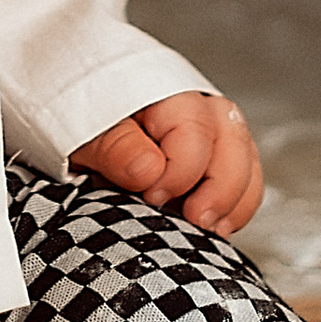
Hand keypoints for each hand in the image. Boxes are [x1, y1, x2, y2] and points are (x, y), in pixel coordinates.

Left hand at [71, 91, 260, 234]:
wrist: (75, 107)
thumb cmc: (80, 114)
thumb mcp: (80, 130)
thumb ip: (115, 147)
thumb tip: (149, 169)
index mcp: (162, 91)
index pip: (193, 129)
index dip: (180, 171)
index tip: (153, 197)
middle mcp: (195, 103)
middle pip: (232, 138)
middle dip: (222, 187)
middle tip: (196, 221)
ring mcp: (209, 126)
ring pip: (244, 155)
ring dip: (235, 198)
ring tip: (212, 230)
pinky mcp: (214, 152)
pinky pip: (243, 173)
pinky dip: (238, 202)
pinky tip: (219, 225)